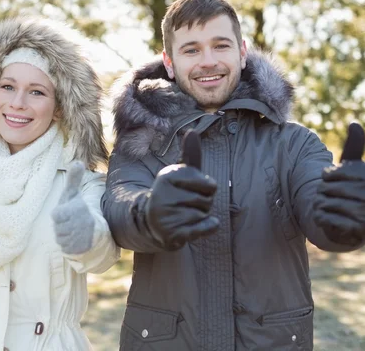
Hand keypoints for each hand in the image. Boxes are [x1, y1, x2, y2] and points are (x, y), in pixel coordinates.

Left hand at [52, 161, 94, 254]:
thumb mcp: (74, 194)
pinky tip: (74, 239)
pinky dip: (68, 244)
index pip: (56, 215)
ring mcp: (78, 238)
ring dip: (64, 235)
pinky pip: (64, 248)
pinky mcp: (79, 249)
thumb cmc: (78, 210)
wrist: (94, 231)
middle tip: (70, 221)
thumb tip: (78, 162)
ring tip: (73, 229)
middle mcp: (76, 225)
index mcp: (74, 210)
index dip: (59, 214)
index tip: (66, 212)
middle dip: (61, 225)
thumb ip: (73, 179)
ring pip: (60, 238)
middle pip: (56, 227)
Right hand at [145, 130, 219, 250]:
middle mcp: (164, 194)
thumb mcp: (182, 173)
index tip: (191, 190)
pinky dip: (207, 227)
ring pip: (205, 215)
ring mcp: (166, 215)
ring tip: (183, 215)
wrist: (154, 221)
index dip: (207, 189)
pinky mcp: (172, 234)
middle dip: (204, 204)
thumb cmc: (175, 193)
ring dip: (201, 217)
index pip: (210, 185)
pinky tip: (197, 226)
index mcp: (168, 176)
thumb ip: (190, 155)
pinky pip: (204, 228)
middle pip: (208, 201)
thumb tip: (192, 131)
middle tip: (186, 205)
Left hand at [314, 123, 364, 245]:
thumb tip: (354, 124)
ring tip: (330, 207)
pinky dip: (320, 218)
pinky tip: (327, 218)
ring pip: (324, 203)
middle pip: (325, 188)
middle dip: (321, 192)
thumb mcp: (352, 166)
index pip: (330, 173)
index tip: (334, 180)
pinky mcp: (359, 229)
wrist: (358, 220)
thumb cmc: (352, 187)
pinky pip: (326, 219)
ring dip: (319, 205)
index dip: (326, 177)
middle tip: (332, 196)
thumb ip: (353, 146)